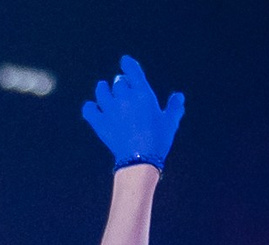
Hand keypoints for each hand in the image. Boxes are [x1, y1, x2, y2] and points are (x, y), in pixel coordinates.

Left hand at [81, 55, 183, 171]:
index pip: (133, 71)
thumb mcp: (170, 123)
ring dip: (102, 89)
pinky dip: (89, 108)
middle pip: (118, 82)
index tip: (125, 61)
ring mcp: (110, 109)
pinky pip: (89, 110)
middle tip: (121, 85)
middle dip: (120, 83)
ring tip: (103, 88)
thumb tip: (179, 96)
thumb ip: (174, 107)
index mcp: (143, 93)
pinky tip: (92, 108)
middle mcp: (125, 97)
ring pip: (102, 91)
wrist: (140, 159)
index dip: (128, 64)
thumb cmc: (158, 140)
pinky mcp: (100, 123)